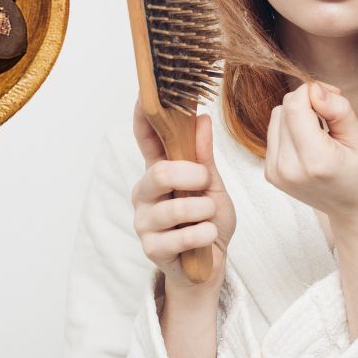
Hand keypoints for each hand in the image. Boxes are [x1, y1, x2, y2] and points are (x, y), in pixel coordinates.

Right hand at [130, 96, 236, 295]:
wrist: (212, 263)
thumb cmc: (209, 221)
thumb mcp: (213, 185)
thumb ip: (204, 156)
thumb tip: (202, 119)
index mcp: (159, 170)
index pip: (145, 138)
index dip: (144, 116)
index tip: (146, 94)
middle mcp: (145, 193)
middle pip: (159, 172)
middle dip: (191, 176)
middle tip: (205, 182)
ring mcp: (144, 221)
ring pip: (175, 207)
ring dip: (203, 211)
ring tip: (208, 217)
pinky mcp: (151, 247)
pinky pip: (183, 235)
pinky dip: (205, 234)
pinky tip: (207, 237)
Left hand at [264, 81, 357, 233]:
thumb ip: (338, 111)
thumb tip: (314, 89)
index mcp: (315, 161)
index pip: (294, 106)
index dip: (313, 91)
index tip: (334, 97)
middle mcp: (288, 168)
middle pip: (284, 109)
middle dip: (307, 101)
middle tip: (333, 114)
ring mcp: (276, 173)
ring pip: (277, 117)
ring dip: (298, 115)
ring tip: (323, 130)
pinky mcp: (271, 174)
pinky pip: (274, 133)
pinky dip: (291, 129)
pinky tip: (312, 142)